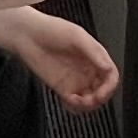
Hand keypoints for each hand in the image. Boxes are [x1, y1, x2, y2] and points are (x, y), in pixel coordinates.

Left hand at [0, 9, 120, 111]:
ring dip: (88, 105)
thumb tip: (108, 68)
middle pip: (103, 91)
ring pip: (90, 100)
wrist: (27, 35)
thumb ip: (94, 53)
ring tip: (80, 101)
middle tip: (92, 99)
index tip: (103, 92)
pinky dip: (75, 107)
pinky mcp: (62, 88)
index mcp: (95, 56)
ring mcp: (75, 80)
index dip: (110, 86)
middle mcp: (87, 69)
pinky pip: (74, 104)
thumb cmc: (51, 30)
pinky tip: (70, 101)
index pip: (111, 75)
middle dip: (100, 98)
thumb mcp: (77, 36)